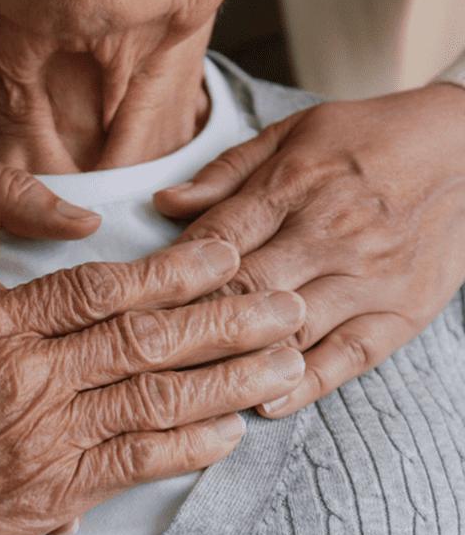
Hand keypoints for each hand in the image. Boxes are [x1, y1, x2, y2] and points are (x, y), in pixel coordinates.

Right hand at [0, 224, 305, 534]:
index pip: (99, 289)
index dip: (170, 270)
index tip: (220, 255)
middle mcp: (28, 379)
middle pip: (146, 339)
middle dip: (226, 318)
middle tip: (284, 301)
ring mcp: (43, 440)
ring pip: (154, 401)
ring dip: (227, 380)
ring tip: (284, 360)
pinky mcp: (48, 495)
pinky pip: (131, 466)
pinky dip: (185, 448)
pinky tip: (230, 431)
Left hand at [155, 83, 464, 416]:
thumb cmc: (367, 139)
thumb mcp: (293, 133)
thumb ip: (226, 172)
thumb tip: (165, 203)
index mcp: (294, 185)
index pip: (216, 240)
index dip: (168, 275)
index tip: (133, 303)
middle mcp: (328, 233)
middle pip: (244, 289)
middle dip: (189, 323)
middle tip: (143, 354)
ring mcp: (368, 276)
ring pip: (290, 328)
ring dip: (236, 359)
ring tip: (186, 389)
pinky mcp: (402, 311)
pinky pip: (348, 356)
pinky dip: (305, 383)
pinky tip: (264, 401)